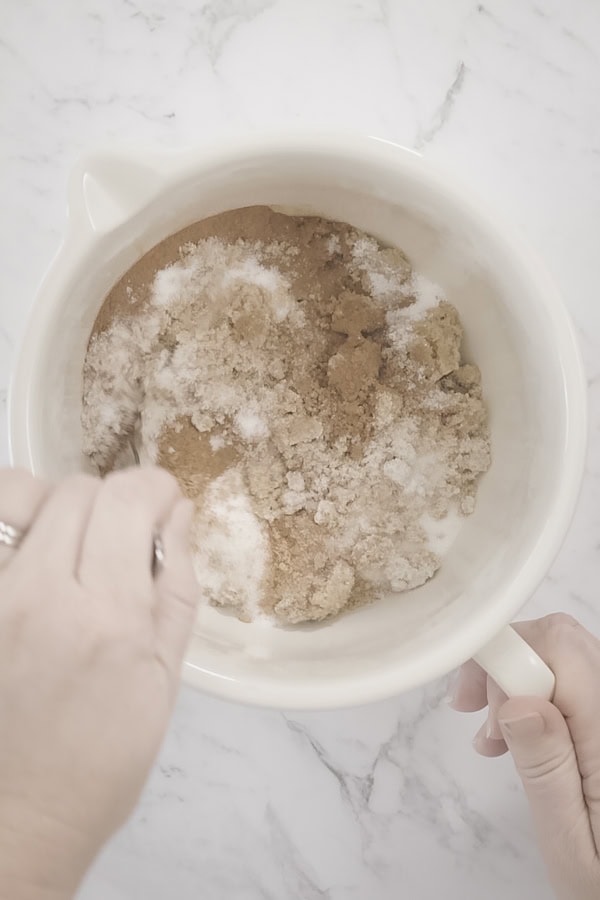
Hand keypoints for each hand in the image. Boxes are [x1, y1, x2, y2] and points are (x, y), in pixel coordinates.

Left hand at [0, 467, 197, 899]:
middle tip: (122, 538)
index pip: (128, 500)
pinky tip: (31, 556)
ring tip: (70, 540)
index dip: (155, 487)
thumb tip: (178, 516)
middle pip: (78, 490)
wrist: (18, 818)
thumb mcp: (164, 679)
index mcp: (107, 617)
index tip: (164, 505)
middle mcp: (40, 595)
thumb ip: (176, 587)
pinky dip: (14, 525)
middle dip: (114, 501)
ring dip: (56, 504)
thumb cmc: (102, 760)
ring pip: (18, 492)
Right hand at [450, 614, 599, 899]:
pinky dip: (536, 692)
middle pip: (561, 640)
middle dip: (505, 660)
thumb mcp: (571, 844)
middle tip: (470, 710)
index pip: (559, 649)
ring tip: (489, 734)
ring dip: (516, 678)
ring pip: (564, 655)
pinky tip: (516, 732)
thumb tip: (516, 701)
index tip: (472, 697)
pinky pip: (573, 682)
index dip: (508, 656)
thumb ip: (547, 769)